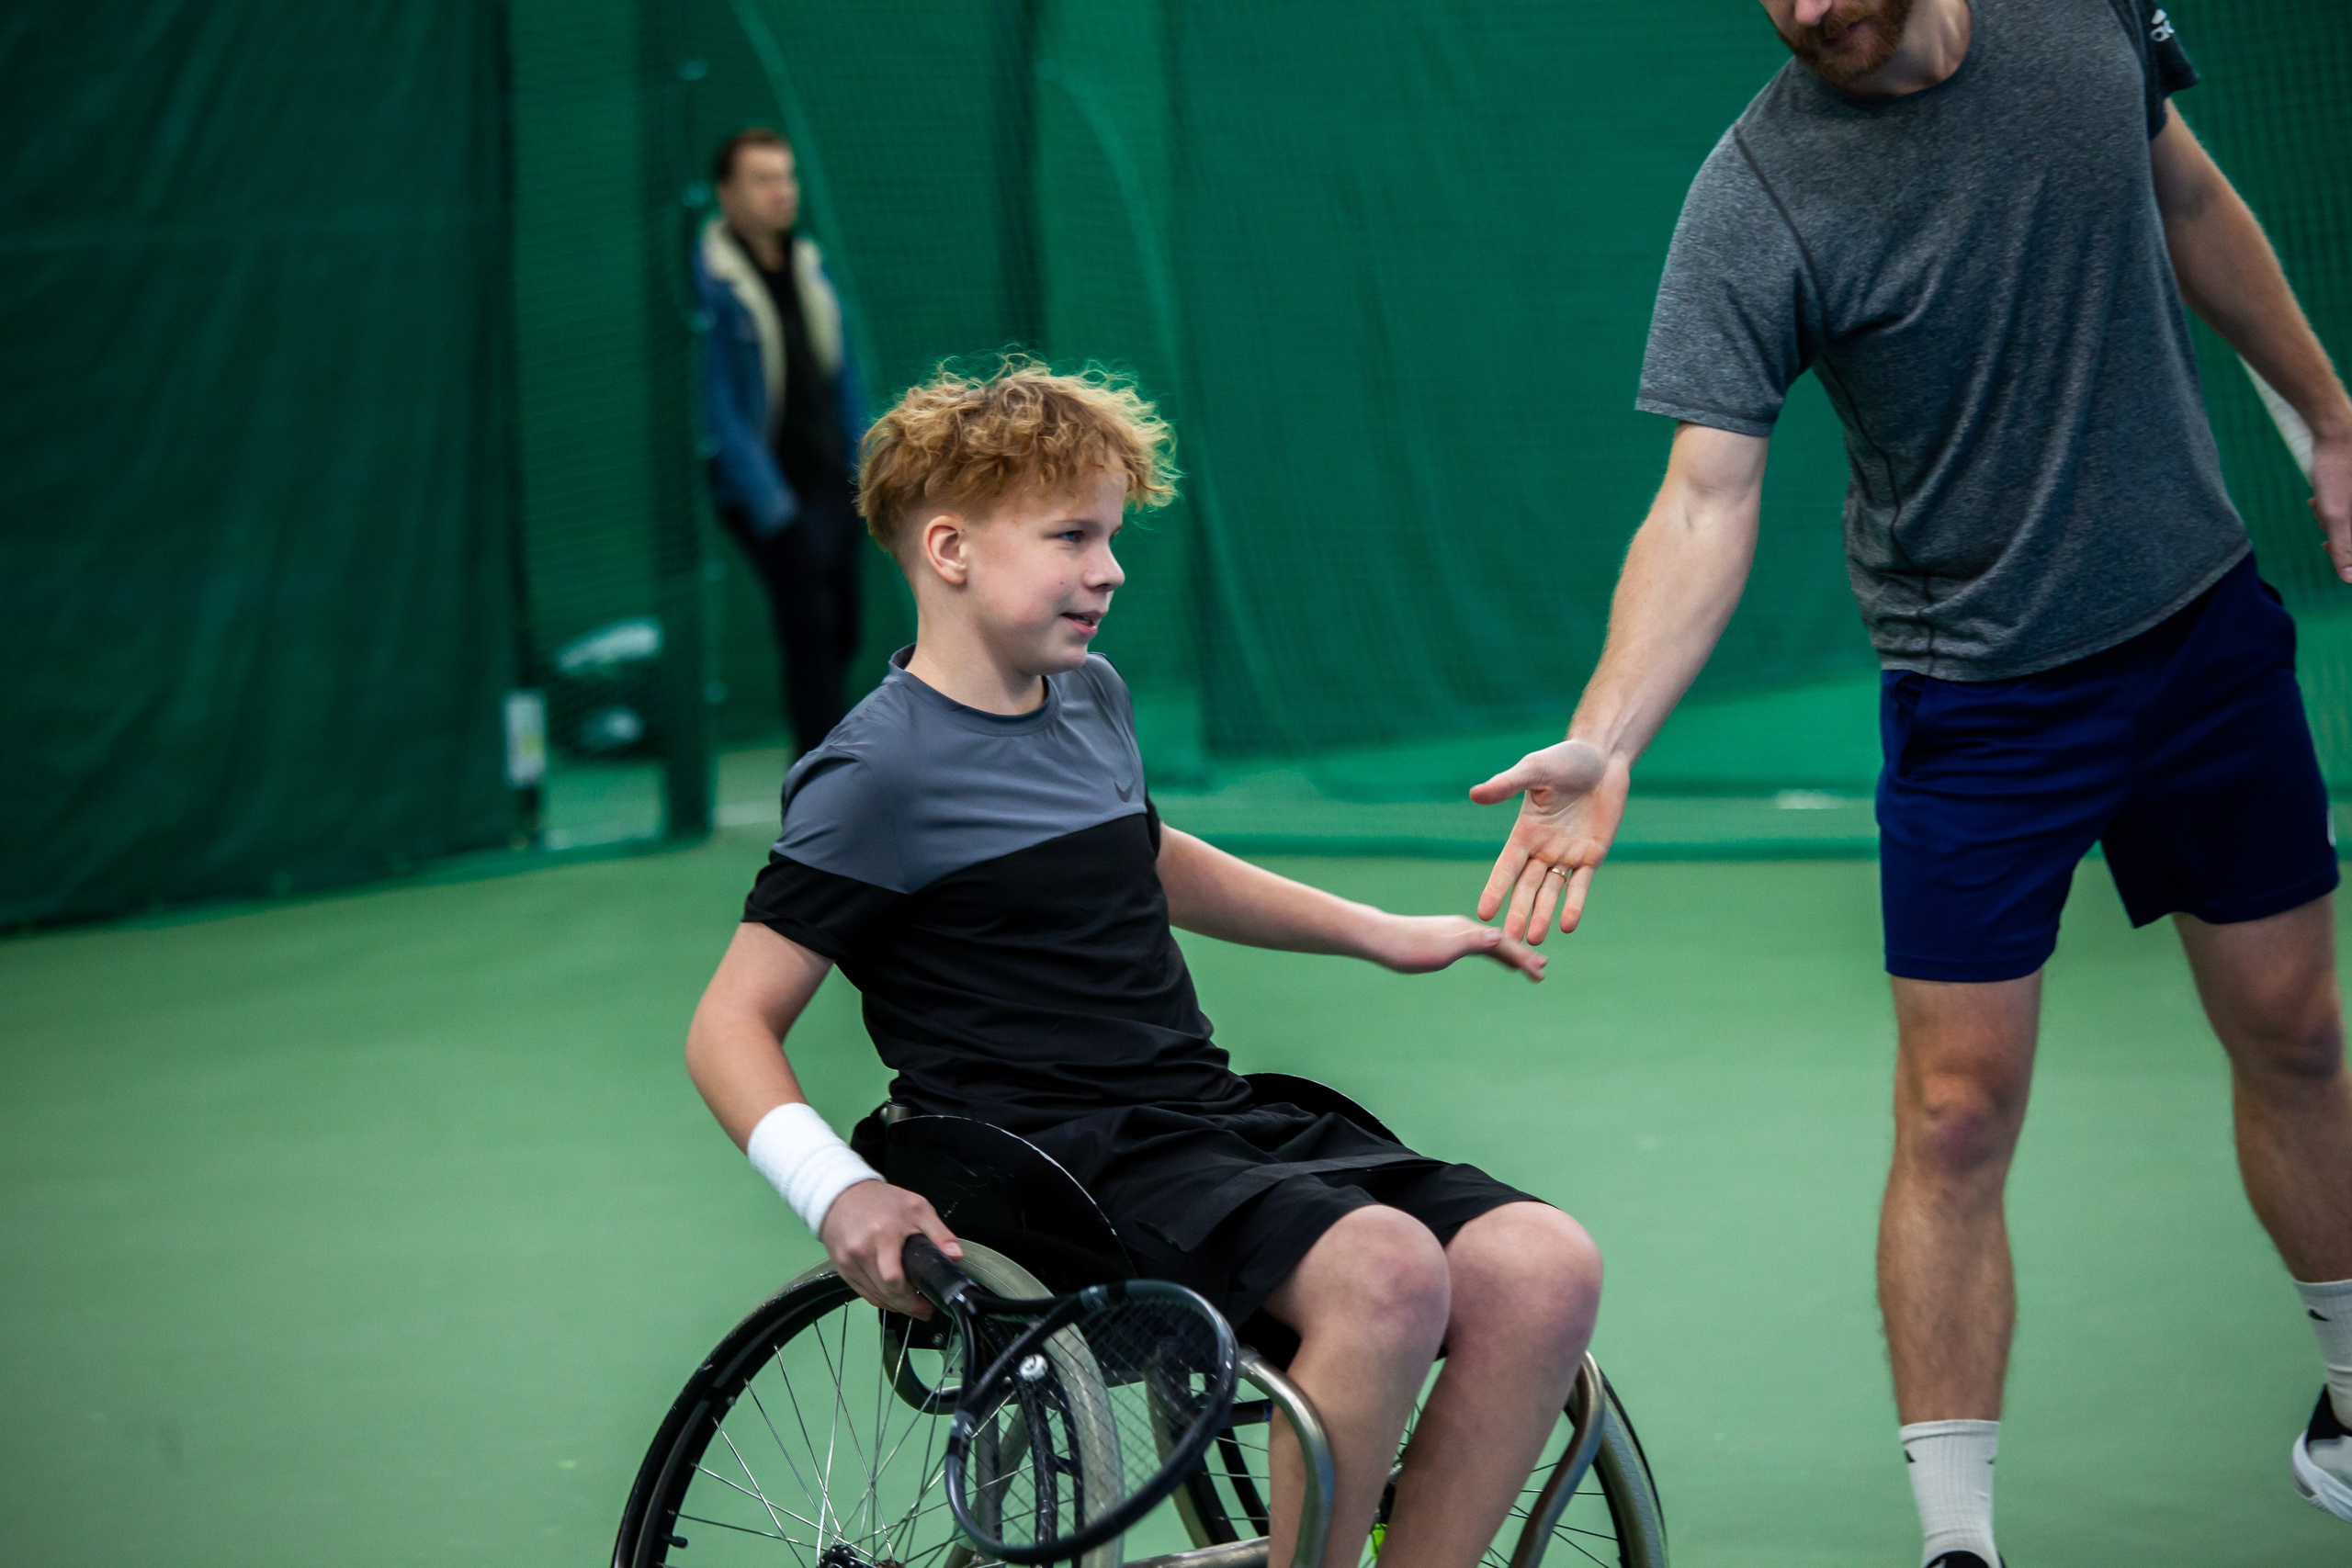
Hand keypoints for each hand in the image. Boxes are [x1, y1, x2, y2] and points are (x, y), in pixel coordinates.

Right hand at [817, 1181, 960, 1317]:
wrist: (843, 1195)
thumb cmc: (881, 1201)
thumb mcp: (917, 1208)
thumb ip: (939, 1232)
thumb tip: (955, 1255)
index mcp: (883, 1236)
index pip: (893, 1279)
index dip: (912, 1298)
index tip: (928, 1304)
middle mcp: (861, 1252)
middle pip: (885, 1293)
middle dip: (907, 1306)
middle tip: (923, 1309)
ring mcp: (848, 1263)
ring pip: (874, 1296)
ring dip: (894, 1304)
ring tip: (911, 1303)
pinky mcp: (841, 1269)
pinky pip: (862, 1293)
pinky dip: (879, 1297)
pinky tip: (892, 1296)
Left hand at [1367, 913, 1546, 982]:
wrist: (1379, 938)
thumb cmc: (1408, 947)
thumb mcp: (1442, 949)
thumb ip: (1471, 942)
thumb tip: (1498, 937)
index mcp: (1468, 929)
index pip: (1504, 942)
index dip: (1523, 956)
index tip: (1541, 970)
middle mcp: (1465, 927)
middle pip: (1501, 942)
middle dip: (1522, 956)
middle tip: (1542, 971)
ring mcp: (1456, 933)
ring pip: (1490, 944)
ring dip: (1510, 956)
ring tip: (1526, 967)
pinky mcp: (1445, 939)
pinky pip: (1477, 947)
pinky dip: (1492, 954)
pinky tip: (1493, 959)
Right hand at [1469, 737, 1628, 942]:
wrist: (1602, 758)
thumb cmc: (1565, 759)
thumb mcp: (1535, 770)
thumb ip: (1507, 785)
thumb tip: (1475, 794)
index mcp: (1525, 832)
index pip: (1506, 867)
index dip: (1495, 890)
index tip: (1482, 913)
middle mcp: (1542, 848)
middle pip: (1527, 887)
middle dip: (1518, 912)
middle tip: (1509, 939)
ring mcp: (1567, 855)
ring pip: (1551, 892)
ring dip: (1543, 915)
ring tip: (1535, 940)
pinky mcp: (1592, 856)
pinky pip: (1581, 885)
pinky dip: (1574, 905)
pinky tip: (1567, 925)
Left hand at [2311, 426, 2351, 582]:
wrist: (2337, 430)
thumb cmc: (2338, 471)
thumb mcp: (2337, 515)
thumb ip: (2344, 549)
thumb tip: (2351, 579)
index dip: (2346, 553)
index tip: (2326, 542)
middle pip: (2350, 533)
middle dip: (2334, 529)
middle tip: (2320, 514)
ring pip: (2347, 520)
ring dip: (2328, 516)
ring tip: (2317, 501)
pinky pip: (2345, 506)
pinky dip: (2330, 505)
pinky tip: (2316, 497)